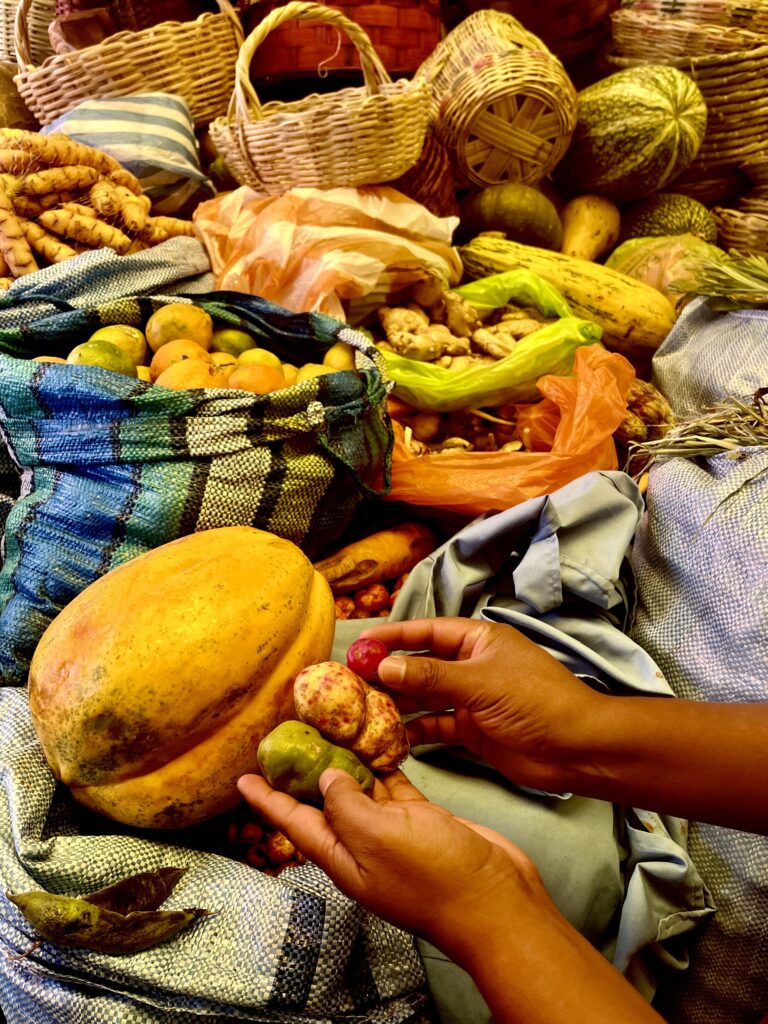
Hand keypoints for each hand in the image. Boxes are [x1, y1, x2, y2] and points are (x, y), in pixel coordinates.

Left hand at [237, 767, 544, 963]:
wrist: (494, 899)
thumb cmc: (433, 877)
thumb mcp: (377, 837)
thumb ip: (346, 805)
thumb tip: (328, 777)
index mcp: (343, 858)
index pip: (294, 824)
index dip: (267, 800)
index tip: (242, 779)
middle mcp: (363, 845)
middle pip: (323, 804)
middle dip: (304, 773)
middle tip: (287, 737)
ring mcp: (394, 832)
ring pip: (361, 790)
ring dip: (346, 761)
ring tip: (328, 727)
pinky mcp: (422, 819)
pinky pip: (395, 787)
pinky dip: (385, 765)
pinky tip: (378, 742)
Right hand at [358, 617, 599, 793]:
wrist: (576, 749)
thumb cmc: (534, 701)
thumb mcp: (479, 682)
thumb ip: (430, 676)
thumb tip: (383, 666)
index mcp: (478, 641)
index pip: (427, 632)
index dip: (393, 636)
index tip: (360, 644)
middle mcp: (471, 666)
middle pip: (421, 666)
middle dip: (388, 674)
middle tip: (350, 684)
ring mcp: (471, 700)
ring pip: (424, 698)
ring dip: (397, 704)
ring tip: (362, 712)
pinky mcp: (471, 731)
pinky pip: (435, 727)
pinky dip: (414, 732)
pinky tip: (389, 738)